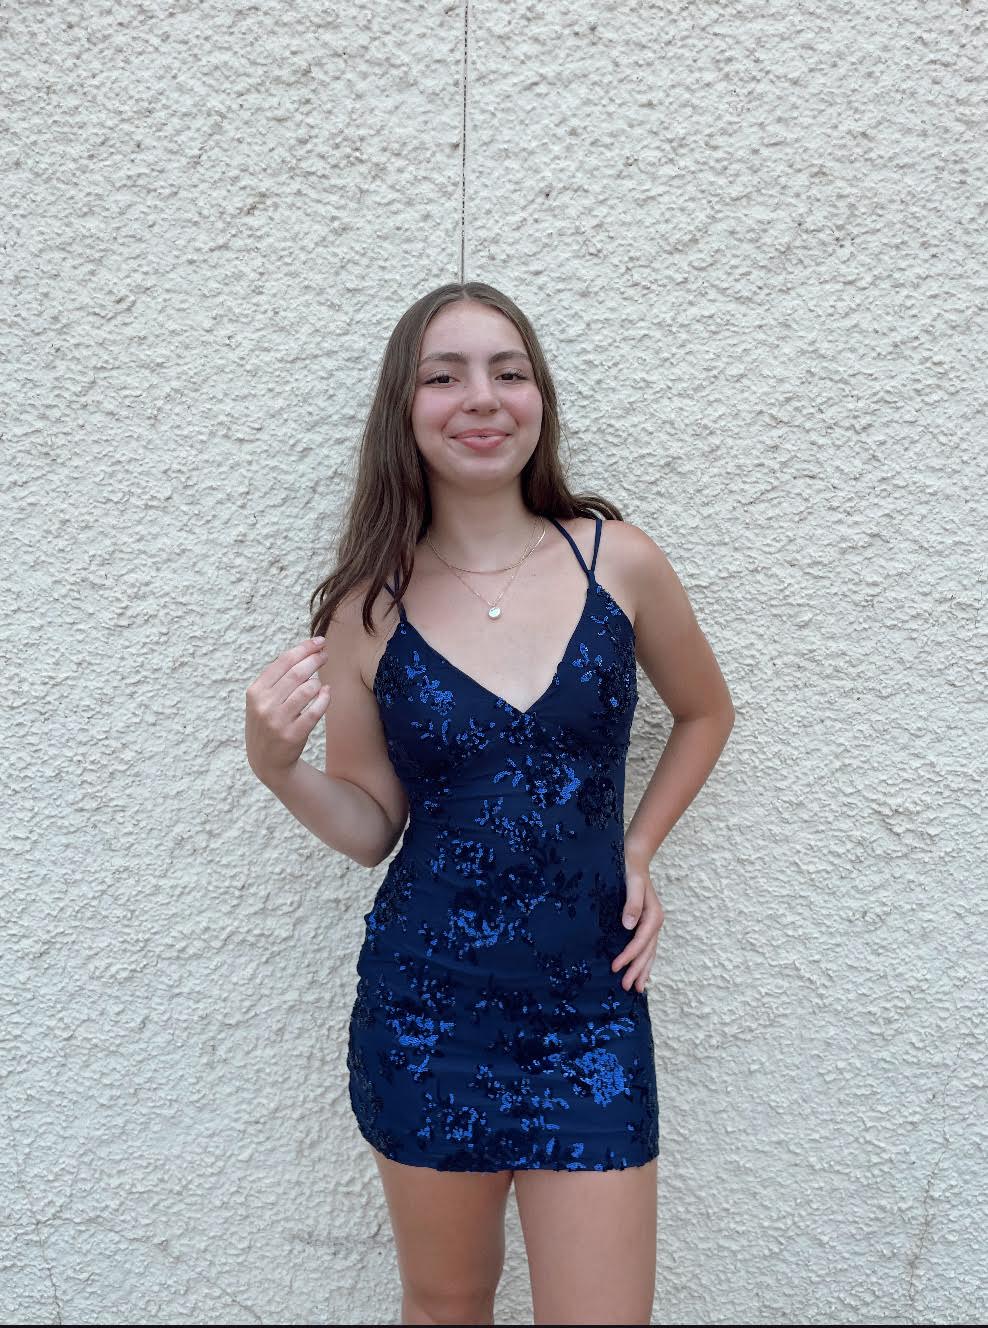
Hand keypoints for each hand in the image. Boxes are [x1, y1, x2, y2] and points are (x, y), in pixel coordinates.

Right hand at [245, 636, 330, 783]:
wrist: (266, 762)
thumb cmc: (267, 724)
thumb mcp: (260, 701)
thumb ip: (276, 679)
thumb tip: (304, 652)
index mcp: (255, 692)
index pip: (283, 662)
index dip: (304, 648)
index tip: (319, 642)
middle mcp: (265, 705)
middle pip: (297, 673)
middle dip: (315, 659)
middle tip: (325, 654)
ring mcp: (278, 721)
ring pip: (308, 690)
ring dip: (318, 682)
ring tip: (319, 682)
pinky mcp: (293, 735)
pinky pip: (315, 711)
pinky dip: (324, 698)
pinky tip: (327, 693)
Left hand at [611, 850, 664, 992]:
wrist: (634, 858)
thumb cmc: (631, 870)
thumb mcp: (631, 883)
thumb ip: (632, 903)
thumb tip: (628, 925)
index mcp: (653, 916)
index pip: (640, 942)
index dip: (628, 956)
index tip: (615, 968)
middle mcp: (655, 922)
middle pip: (647, 952)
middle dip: (637, 970)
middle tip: (627, 987)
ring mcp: (652, 924)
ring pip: (650, 952)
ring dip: (643, 970)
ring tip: (637, 988)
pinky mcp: (645, 923)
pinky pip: (647, 947)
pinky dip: (644, 960)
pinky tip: (641, 971)